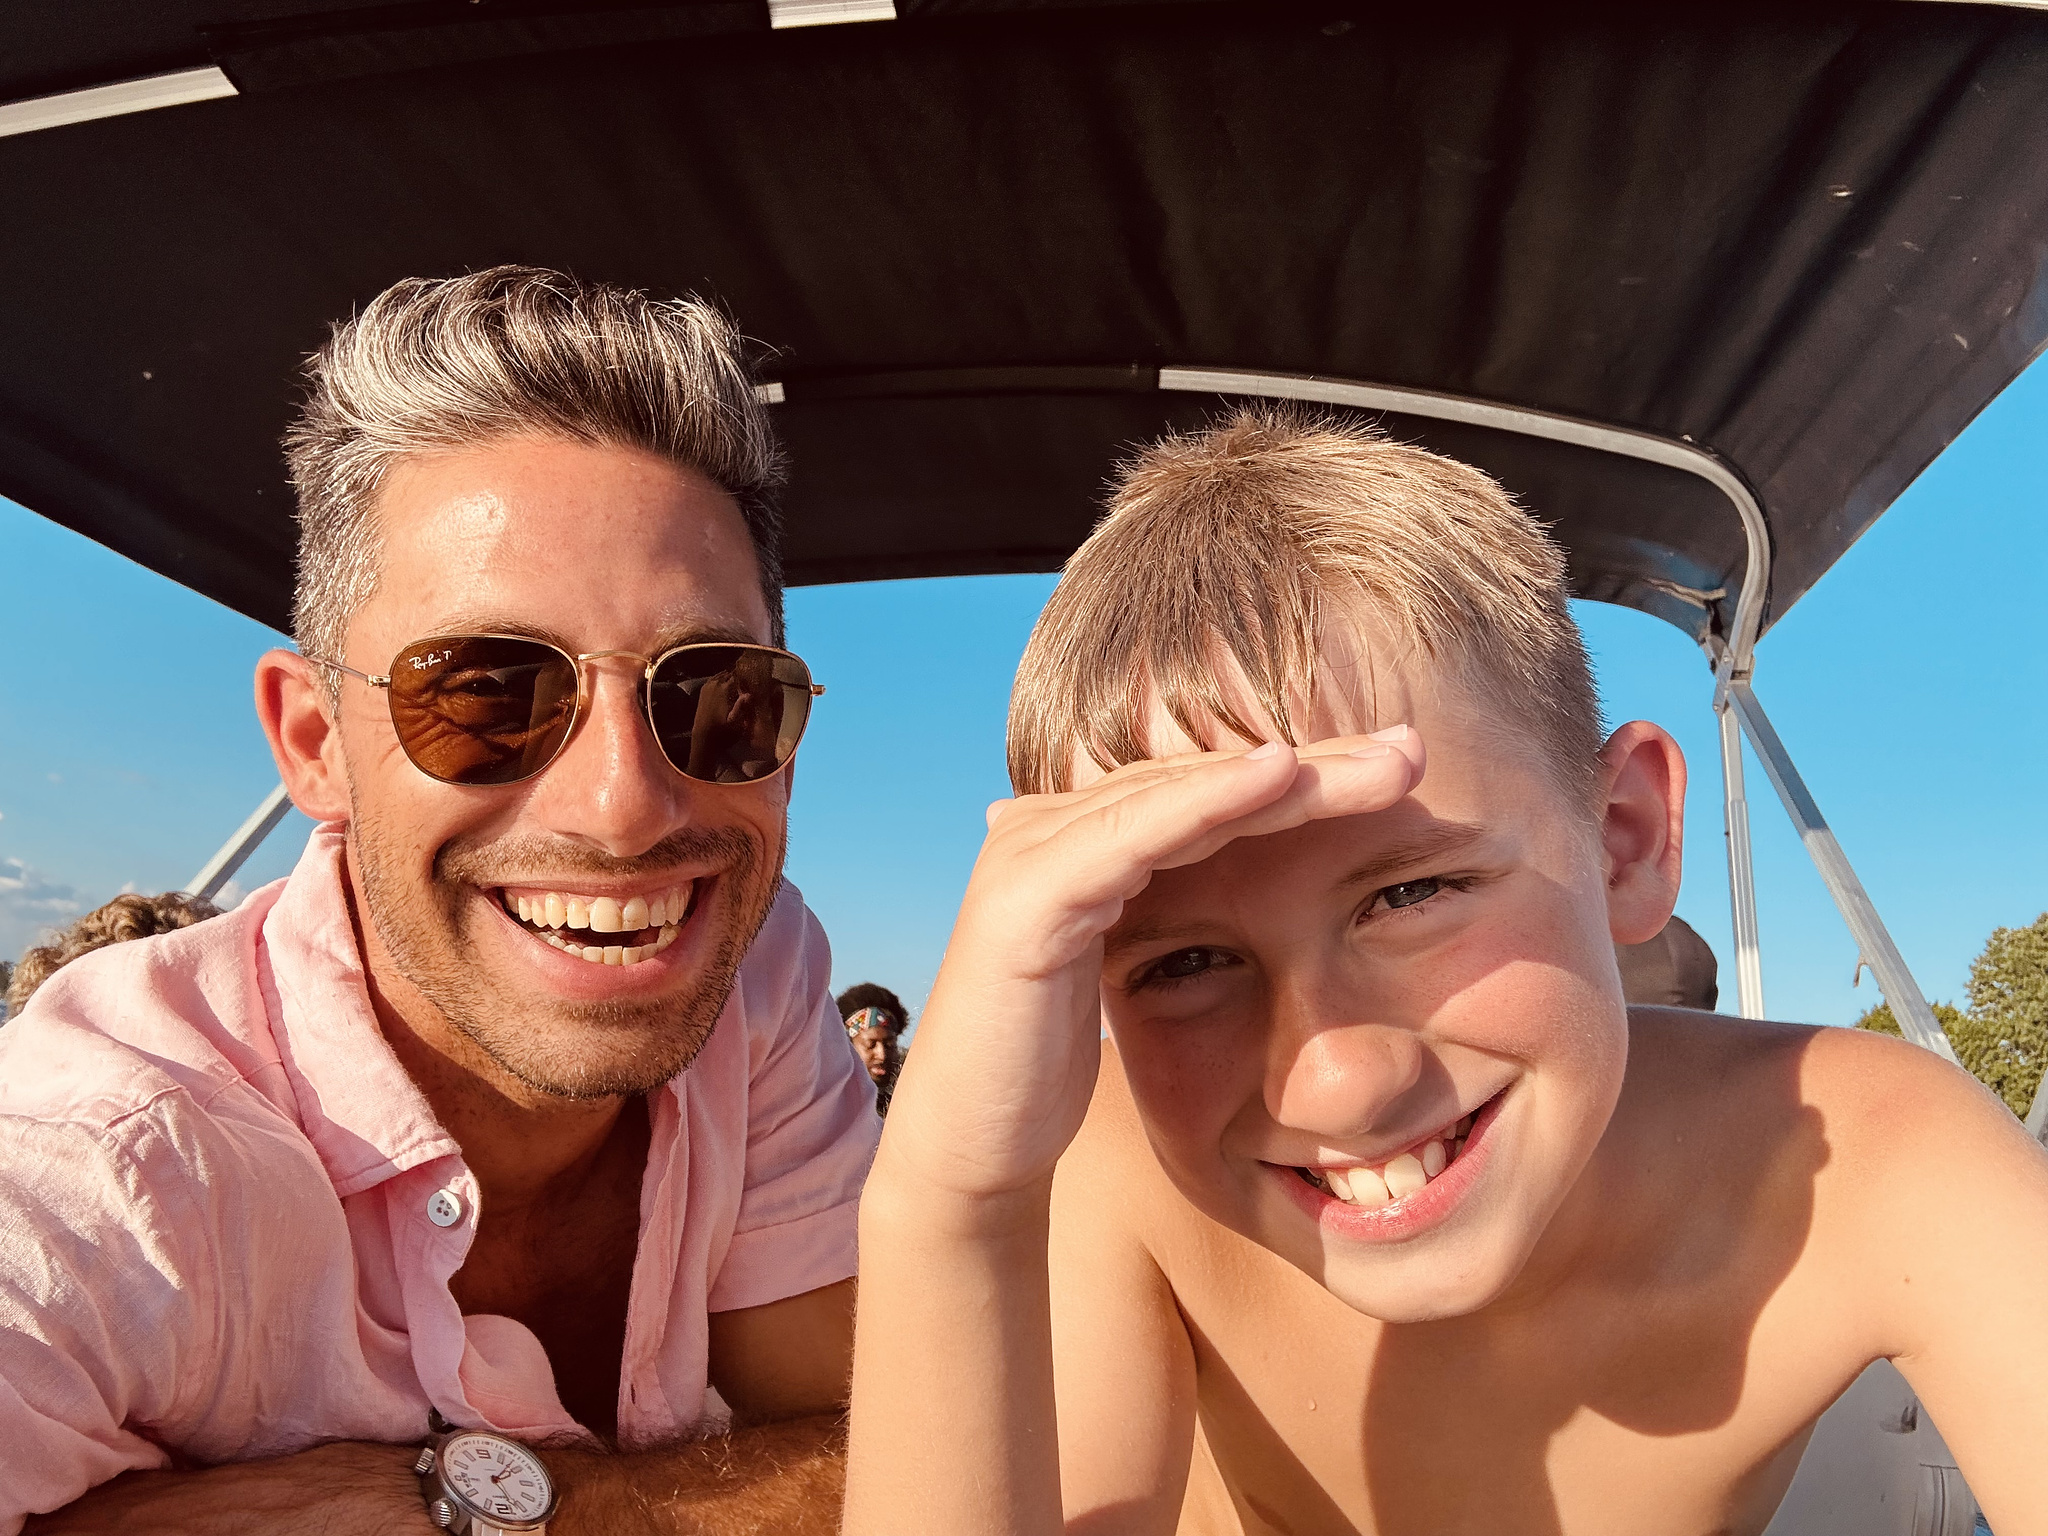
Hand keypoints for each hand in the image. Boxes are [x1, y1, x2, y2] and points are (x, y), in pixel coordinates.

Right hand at [881, 730, 1425, 1207]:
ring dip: (1286, 772)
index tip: (1397, 771)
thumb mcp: (1130, 981)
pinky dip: (1209, 802)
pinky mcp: (1026, 894)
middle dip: (1313, 763)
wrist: (968, 1151)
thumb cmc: (1046, 1075)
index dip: (1303, 778)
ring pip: (1179, 794)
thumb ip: (1166, 921)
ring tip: (1379, 761)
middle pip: (1199, 779)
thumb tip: (1242, 908)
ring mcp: (1030, 849)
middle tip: (1414, 749)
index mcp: (1080, 842)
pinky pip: (1134, 834)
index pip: (1205, 792)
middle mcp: (1048, 826)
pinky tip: (1280, 776)